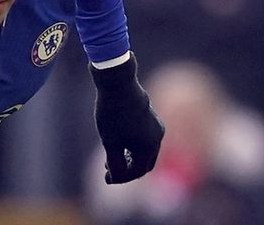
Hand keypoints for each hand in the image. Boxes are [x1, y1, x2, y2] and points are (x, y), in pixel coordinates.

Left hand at [90, 53, 163, 183]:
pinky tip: (119, 142)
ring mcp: (157, 127)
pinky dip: (134, 146)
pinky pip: (146, 139)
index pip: (136, 172)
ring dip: (130, 158)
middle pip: (144, 164)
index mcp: (148, 148)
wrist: (118, 84)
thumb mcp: (109, 142)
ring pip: (145, 151)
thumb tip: (116, 178)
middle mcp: (157, 139)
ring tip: (112, 157)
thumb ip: (114, 163)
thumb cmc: (112, 114)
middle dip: (127, 170)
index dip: (120, 178)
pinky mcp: (152, 118)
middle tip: (109, 170)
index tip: (106, 177)